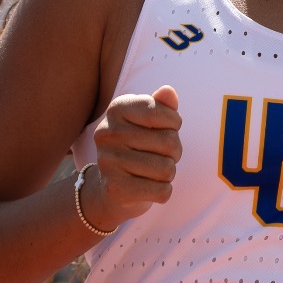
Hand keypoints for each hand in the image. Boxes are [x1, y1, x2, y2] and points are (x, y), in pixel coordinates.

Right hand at [84, 85, 181, 228]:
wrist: (113, 187)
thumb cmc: (139, 147)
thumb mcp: (150, 121)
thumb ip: (162, 105)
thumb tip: (168, 91)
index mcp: (116, 108)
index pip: (161, 112)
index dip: (174, 123)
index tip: (167, 128)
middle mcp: (107, 132)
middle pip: (169, 141)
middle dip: (174, 151)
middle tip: (160, 155)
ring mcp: (108, 161)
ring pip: (167, 168)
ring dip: (168, 172)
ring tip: (153, 171)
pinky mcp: (115, 189)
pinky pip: (162, 191)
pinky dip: (163, 191)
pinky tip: (149, 186)